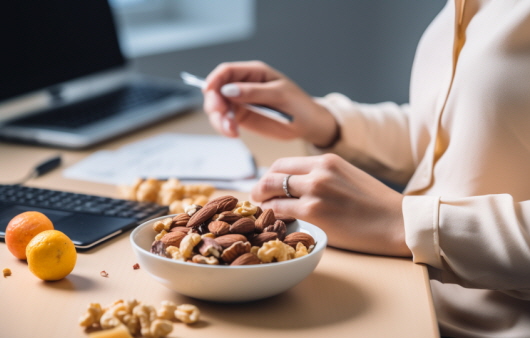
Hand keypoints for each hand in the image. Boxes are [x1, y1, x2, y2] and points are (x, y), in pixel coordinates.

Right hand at [203, 61, 337, 146]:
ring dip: (219, 119)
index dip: (215, 79)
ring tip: (231, 131)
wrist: (308, 125)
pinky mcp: (241, 117)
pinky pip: (225, 120)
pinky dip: (224, 127)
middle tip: (222, 117)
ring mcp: (240, 101)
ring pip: (218, 107)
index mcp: (254, 73)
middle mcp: (243, 85)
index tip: (209, 91)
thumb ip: (254, 92)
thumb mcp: (279, 95)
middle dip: (215, 103)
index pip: (227, 71)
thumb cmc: (299, 105)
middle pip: (217, 90)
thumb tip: (228, 90)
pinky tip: (233, 133)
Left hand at [251, 153, 410, 256]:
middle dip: (259, 187)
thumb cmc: (376, 204)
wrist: (397, 222)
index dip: (269, 176)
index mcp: (327, 160)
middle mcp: (318, 171)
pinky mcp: (314, 213)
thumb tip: (296, 185)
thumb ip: (322, 176)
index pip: (283, 163)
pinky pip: (280, 211)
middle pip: (272, 174)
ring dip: (262, 202)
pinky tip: (274, 223)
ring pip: (271, 191)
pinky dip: (272, 216)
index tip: (266, 187)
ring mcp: (315, 191)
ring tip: (263, 212)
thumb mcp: (348, 176)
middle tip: (257, 199)